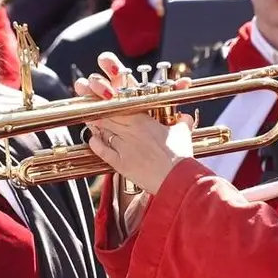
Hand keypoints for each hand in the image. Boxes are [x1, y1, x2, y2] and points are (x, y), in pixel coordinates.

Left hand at [75, 52, 194, 194]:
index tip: (105, 98)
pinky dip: (96, 144)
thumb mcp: (182, 134)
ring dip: (97, 126)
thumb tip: (185, 117)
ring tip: (92, 122)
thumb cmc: (179, 156)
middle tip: (93, 107)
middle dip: (100, 111)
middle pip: (108, 116)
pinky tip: (92, 140)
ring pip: (104, 131)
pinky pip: (103, 150)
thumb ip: (182, 122)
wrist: (176, 178)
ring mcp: (123, 147)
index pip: (120, 105)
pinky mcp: (121, 163)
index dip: (110, 101)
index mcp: (143, 119)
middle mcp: (130, 130)